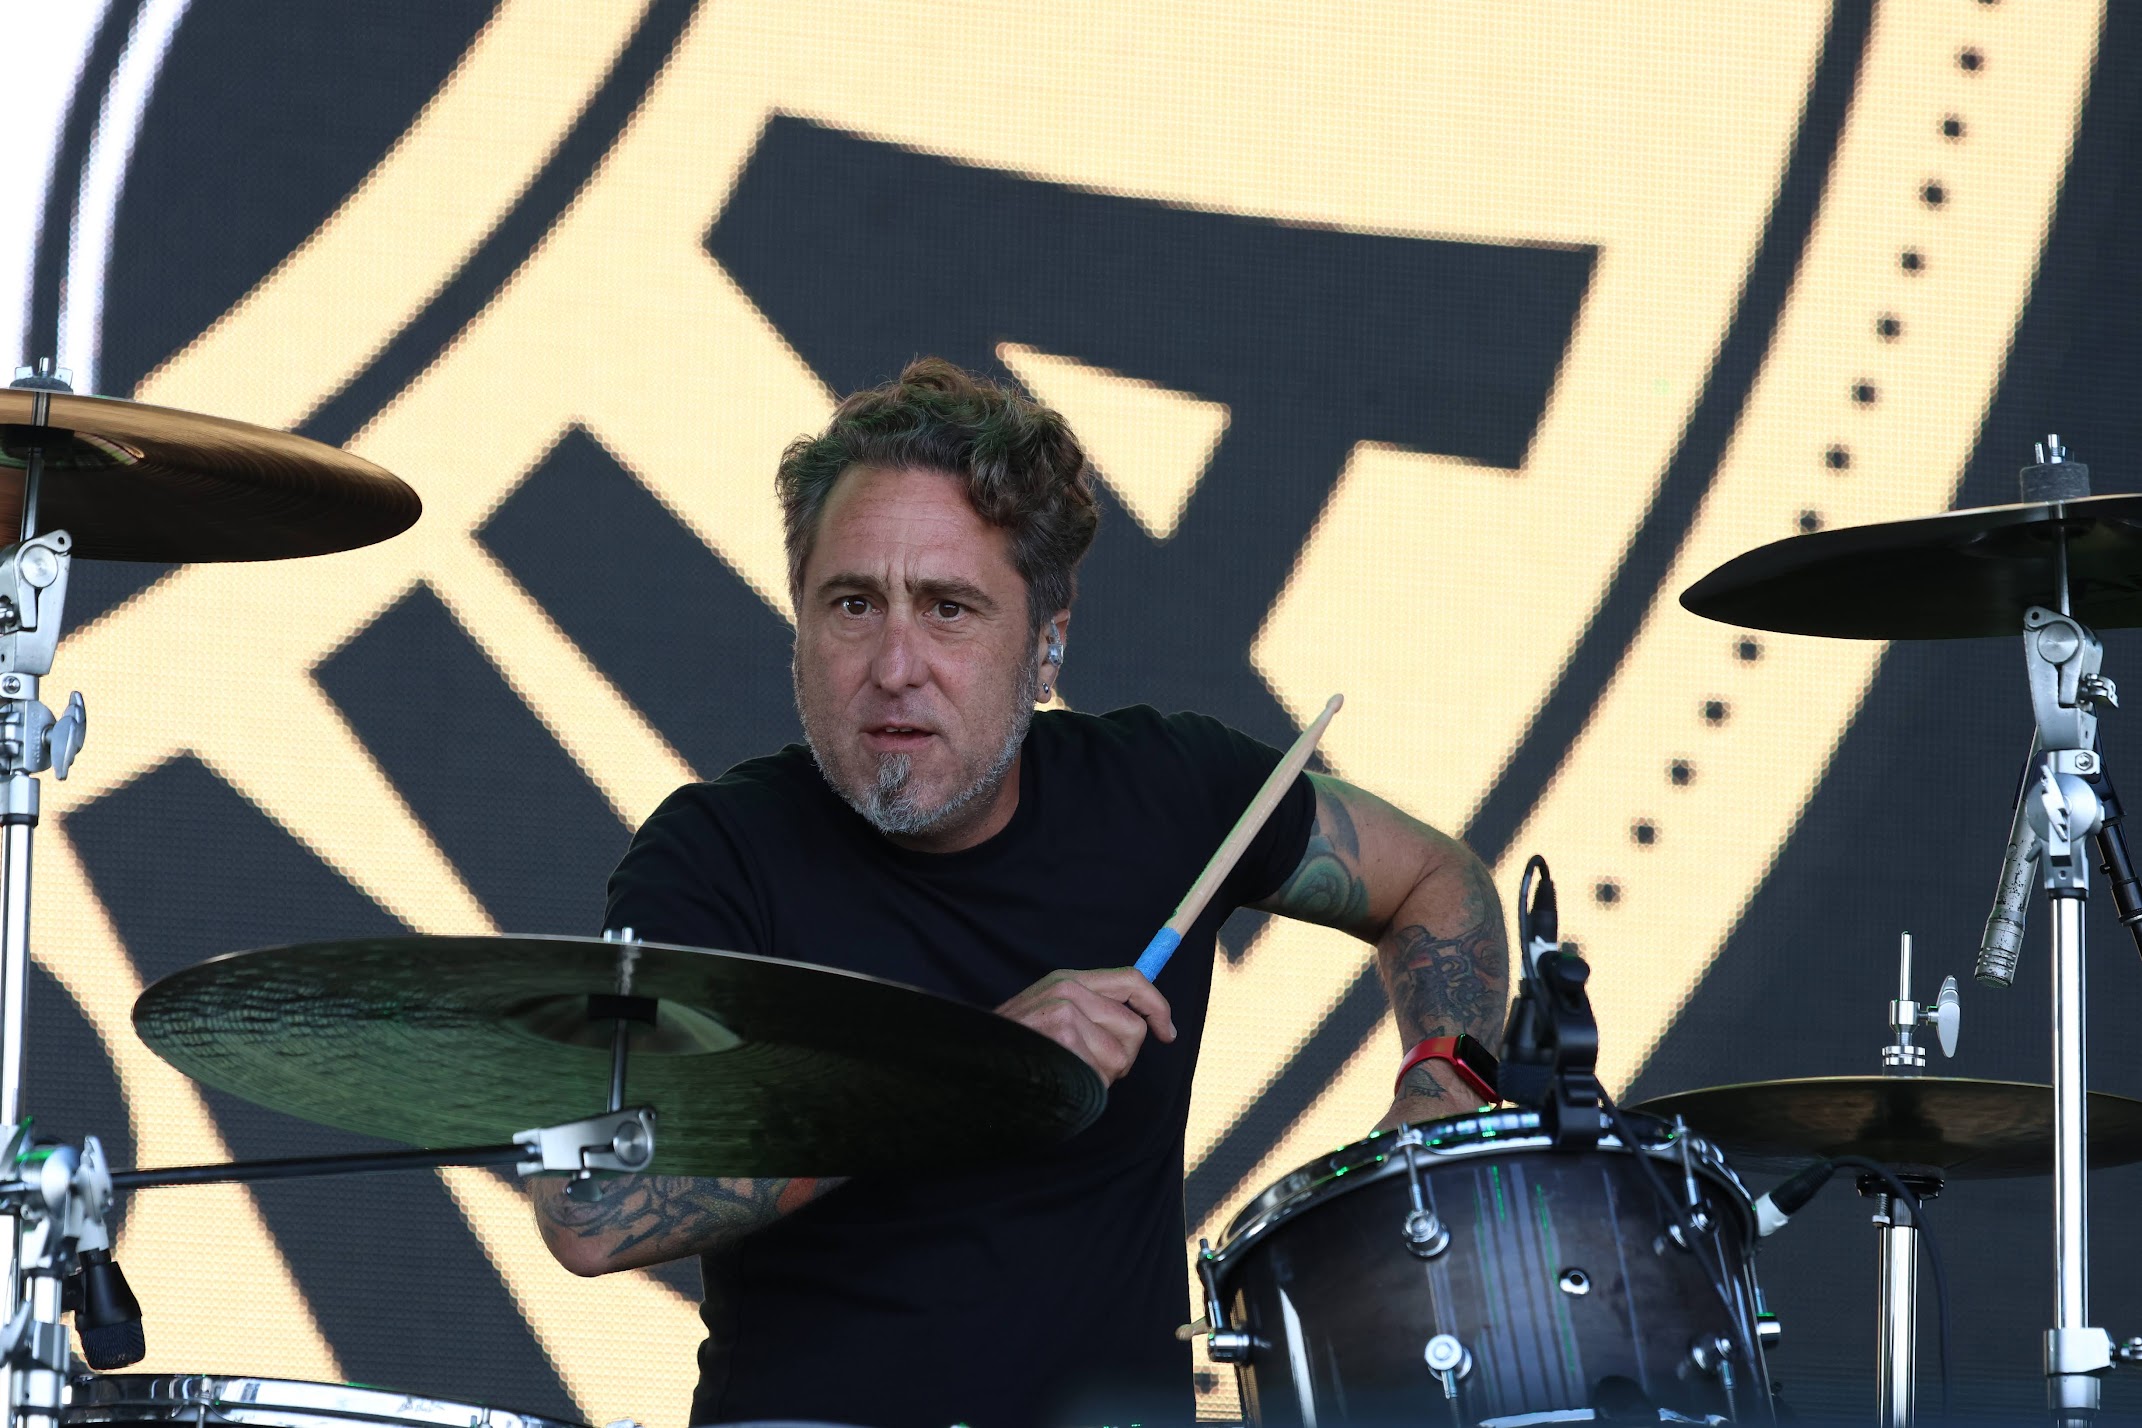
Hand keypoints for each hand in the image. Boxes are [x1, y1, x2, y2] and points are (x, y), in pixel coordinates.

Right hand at [995, 967, 1175, 1084]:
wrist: (972, 1065)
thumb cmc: (1015, 1047)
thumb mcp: (1048, 1014)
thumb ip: (1090, 1009)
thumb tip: (1144, 1022)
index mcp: (1067, 979)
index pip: (1131, 980)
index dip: (1157, 1006)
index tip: (1166, 1033)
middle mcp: (1068, 990)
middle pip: (1134, 1027)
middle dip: (1122, 1056)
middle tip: (1091, 1065)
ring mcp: (1064, 1014)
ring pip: (1121, 1056)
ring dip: (1102, 1076)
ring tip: (1069, 1072)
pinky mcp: (1063, 1039)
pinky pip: (1102, 1075)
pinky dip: (1088, 1088)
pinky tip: (1061, 1082)